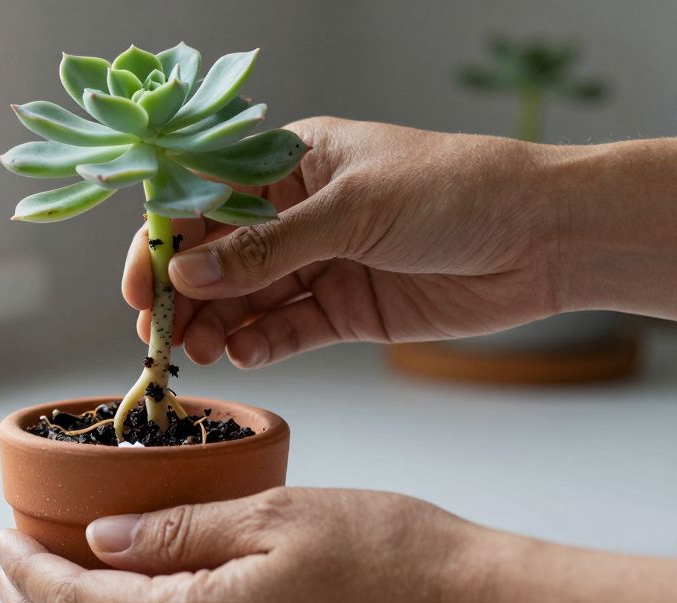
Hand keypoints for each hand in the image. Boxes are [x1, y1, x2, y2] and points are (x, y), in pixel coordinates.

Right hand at [122, 117, 571, 367]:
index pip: (204, 200)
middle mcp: (294, 215)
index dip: (165, 240)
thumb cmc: (455, 190)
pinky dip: (259, 345)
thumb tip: (187, 274)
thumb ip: (266, 249)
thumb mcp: (352, 210)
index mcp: (289, 164)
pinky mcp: (343, 310)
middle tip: (158, 335)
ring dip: (213, 326)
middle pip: (215, 257)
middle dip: (182, 295)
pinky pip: (284, 331)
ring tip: (194, 354)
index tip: (141, 284)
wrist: (543, 238)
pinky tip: (242, 356)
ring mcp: (318, 263)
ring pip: (243, 300)